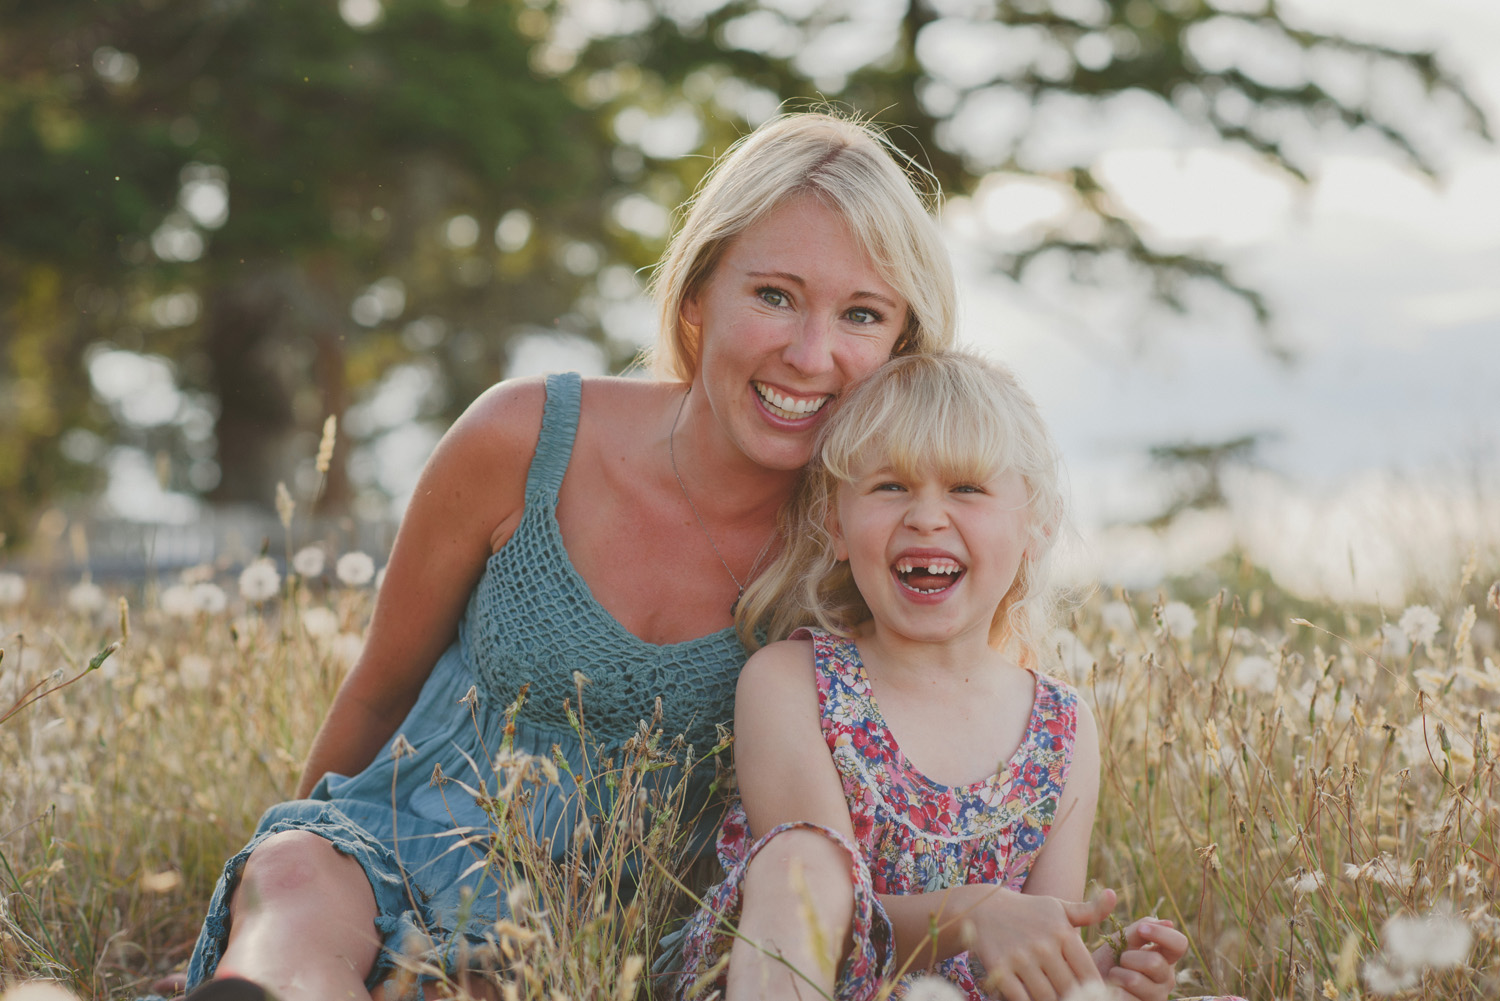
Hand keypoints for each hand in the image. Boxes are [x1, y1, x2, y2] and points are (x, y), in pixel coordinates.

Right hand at [966, 886, 1116, 1000]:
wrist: (983, 909)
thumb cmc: (1028, 911)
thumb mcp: (1059, 907)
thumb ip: (1089, 911)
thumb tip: (1112, 895)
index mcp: (1063, 932)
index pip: (1089, 974)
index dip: (1095, 992)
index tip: (1092, 996)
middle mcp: (1044, 945)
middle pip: (1069, 990)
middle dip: (1074, 999)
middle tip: (1073, 999)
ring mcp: (1020, 958)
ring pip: (1046, 998)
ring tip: (1055, 1000)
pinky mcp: (999, 969)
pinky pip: (1020, 998)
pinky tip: (1032, 999)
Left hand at [1092, 917, 1187, 1000]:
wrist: (1091, 980)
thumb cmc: (1110, 958)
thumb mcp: (1124, 938)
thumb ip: (1143, 928)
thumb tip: (1169, 923)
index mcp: (1165, 957)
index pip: (1180, 944)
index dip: (1162, 934)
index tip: (1141, 930)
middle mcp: (1166, 979)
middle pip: (1154, 963)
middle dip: (1128, 957)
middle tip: (1120, 960)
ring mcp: (1157, 997)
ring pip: (1135, 981)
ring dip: (1117, 974)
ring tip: (1115, 976)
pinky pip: (1124, 998)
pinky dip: (1112, 991)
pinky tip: (1113, 991)